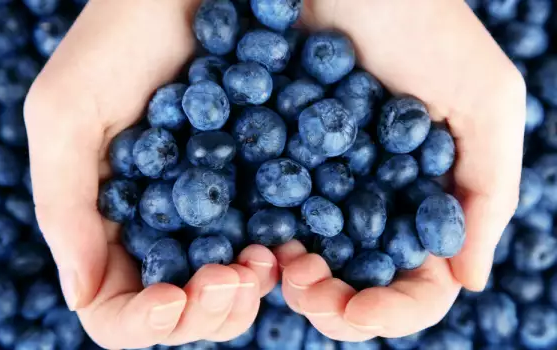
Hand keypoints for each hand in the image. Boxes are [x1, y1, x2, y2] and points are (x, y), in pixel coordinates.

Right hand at [23, 1, 278, 347]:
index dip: (142, 320)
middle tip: (233, 277)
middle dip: (205, 312)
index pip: (115, 305)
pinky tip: (291, 246)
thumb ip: (63, 203)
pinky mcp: (259, 185)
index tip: (173, 298)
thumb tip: (79, 294)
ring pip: (228, 289)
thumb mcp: (68, 110)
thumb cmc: (123, 37)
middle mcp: (162, 225)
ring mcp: (214, 210)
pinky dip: (281, 260)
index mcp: (110, 219)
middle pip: (179, 310)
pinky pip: (272, 244)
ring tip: (264, 261)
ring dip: (246, 294)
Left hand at [277, 0, 524, 340]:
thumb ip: (490, 189)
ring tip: (277, 264)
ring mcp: (326, 183)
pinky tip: (255, 240)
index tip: (356, 311)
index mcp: (427, 199)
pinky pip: (270, 212)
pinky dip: (262, 238)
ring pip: (313, 259)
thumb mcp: (486, 100)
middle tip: (305, 290)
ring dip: (294, 281)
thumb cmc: (424, 28)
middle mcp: (376, 201)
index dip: (392, 310)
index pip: (419, 282)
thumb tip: (470, 279)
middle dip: (334, 304)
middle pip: (360, 282)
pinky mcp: (280, 158)